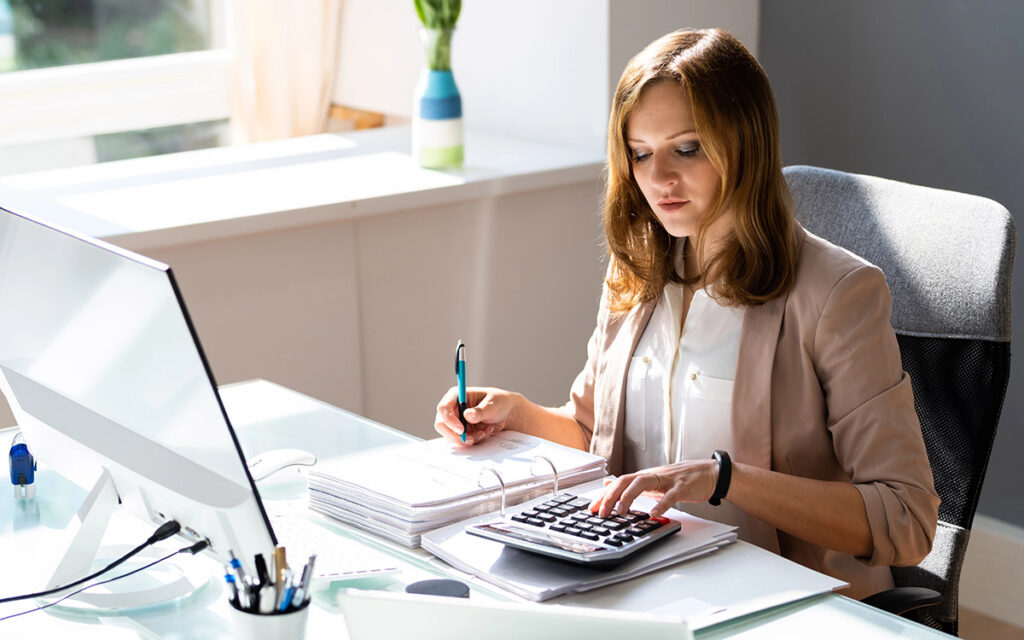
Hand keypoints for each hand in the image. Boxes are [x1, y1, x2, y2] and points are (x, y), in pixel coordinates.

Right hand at [434, 386, 518, 445]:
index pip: (444, 408)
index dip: (449, 420)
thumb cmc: (499, 402)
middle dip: (456, 435)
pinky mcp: (461, 432)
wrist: (506, 413)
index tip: (461, 429)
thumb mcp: (493, 404)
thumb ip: (480, 411)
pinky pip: (461, 441)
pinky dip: (474, 440)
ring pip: (451, 436)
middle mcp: (453, 409)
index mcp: (456, 395)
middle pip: (442, 425)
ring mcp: (456, 421)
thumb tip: (467, 415)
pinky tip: (485, 432)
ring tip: (485, 431)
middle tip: (470, 439)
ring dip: (468, 438)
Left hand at [590, 458, 719, 518]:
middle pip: (626, 481)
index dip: (604, 495)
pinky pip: (671, 495)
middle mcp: (653, 475)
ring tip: (621, 512)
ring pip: (643, 483)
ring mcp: (667, 480)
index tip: (592, 508)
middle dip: (611, 496)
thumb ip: (631, 484)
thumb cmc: (682, 479)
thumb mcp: (653, 480)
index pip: (619, 482)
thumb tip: (609, 483)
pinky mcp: (683, 486)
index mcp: (645, 476)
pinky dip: (662, 504)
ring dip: (629, 497)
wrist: (710, 473)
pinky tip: (654, 514)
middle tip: (601, 512)